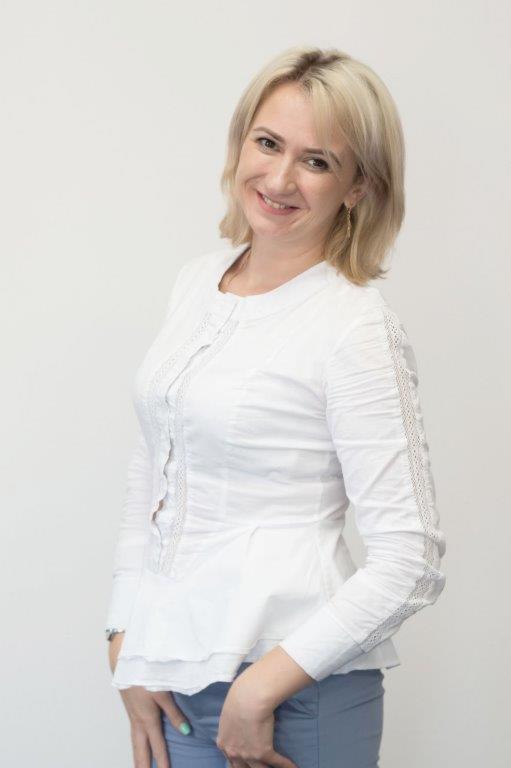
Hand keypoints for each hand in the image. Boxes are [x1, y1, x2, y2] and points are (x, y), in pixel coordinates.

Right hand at [108, 633, 191, 766]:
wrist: (125, 660)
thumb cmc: (145, 673)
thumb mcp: (163, 692)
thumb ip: (174, 713)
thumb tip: (186, 732)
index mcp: (148, 718)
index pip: (157, 745)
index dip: (162, 760)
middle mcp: (138, 720)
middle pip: (140, 749)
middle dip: (143, 765)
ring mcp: (132, 715)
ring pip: (135, 741)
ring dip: (138, 756)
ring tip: (140, 767)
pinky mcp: (131, 708)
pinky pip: (133, 732)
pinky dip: (136, 742)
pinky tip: (139, 742)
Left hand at [216, 680, 297, 767]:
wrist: (249, 698)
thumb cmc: (238, 698)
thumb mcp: (229, 714)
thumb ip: (231, 725)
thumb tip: (238, 722)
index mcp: (223, 743)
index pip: (230, 760)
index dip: (239, 762)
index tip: (245, 763)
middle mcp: (233, 753)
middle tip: (258, 765)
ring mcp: (248, 755)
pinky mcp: (264, 753)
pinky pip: (277, 762)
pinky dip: (286, 765)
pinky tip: (293, 767)